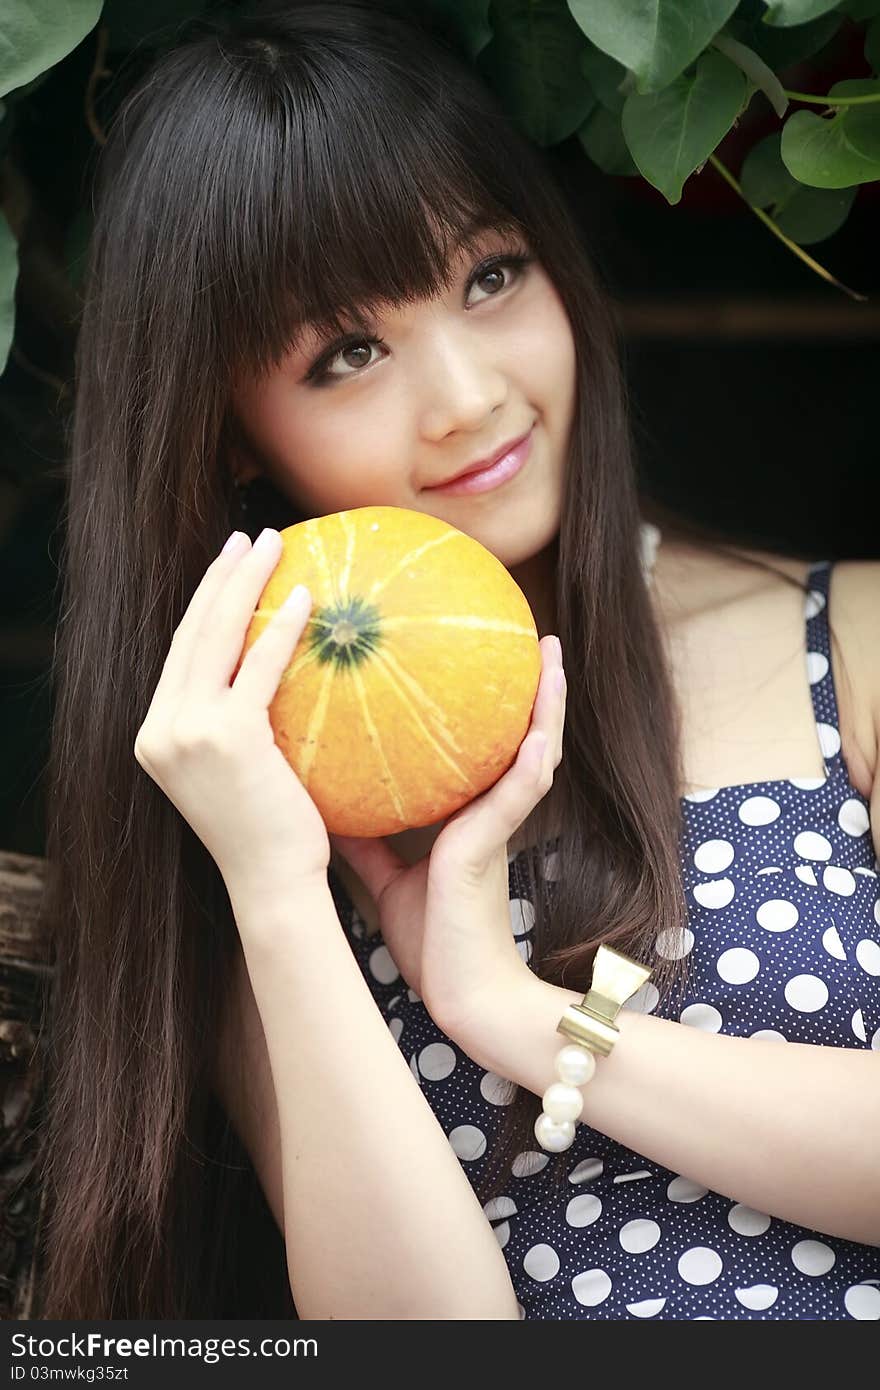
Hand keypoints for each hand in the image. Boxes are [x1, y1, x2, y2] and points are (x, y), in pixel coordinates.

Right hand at [133, 528, 330, 898]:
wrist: (272, 885)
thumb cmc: (271, 835)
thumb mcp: (241, 773)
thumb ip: (241, 725)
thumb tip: (278, 677)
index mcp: (157, 736)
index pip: (181, 653)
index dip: (203, 602)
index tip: (228, 564)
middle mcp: (161, 729)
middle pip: (192, 633)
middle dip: (219, 577)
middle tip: (248, 538)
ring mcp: (187, 732)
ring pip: (216, 638)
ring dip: (245, 583)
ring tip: (272, 545)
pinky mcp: (226, 738)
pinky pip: (258, 668)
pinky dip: (280, 628)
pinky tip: (304, 598)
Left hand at [329, 636, 565, 1039]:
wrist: (459, 994)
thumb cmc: (430, 941)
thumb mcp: (385, 875)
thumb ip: (365, 835)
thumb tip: (326, 798)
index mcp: (468, 817)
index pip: (480, 750)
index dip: (483, 708)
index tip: (477, 663)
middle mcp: (491, 812)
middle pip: (516, 736)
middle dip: (527, 688)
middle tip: (536, 637)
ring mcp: (499, 826)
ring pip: (534, 751)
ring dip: (548, 705)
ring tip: (552, 655)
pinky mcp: (494, 845)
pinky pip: (521, 792)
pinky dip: (532, 757)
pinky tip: (539, 729)